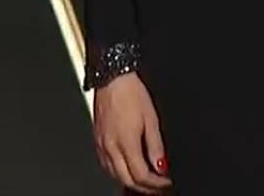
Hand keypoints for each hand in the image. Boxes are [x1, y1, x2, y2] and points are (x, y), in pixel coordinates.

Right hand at [91, 72, 170, 193]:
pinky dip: (117, 172)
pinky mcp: (96, 138)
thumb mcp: (151, 119)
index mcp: (125, 141)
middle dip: (145, 187)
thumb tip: (161, 166)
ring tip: (145, 180)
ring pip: (114, 174)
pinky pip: (105, 164)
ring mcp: (101, 143)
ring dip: (130, 181)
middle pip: (126, 179)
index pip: (141, 175)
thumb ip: (156, 146)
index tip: (167, 182)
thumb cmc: (130, 92)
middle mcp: (110, 145)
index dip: (157, 183)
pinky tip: (126, 168)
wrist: (111, 77)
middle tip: (158, 186)